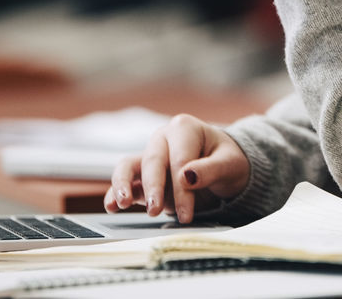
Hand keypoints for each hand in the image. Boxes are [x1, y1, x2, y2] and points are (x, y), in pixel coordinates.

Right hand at [103, 114, 249, 223]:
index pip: (179, 160)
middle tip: (155, 211)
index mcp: (184, 128)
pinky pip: (125, 181)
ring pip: (128, 166)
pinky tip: (111, 206)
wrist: (225, 169)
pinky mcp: (143, 177)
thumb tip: (186, 176)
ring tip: (123, 203)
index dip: (181, 188)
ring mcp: (151, 156)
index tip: (186, 213)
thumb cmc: (228, 161)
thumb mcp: (229, 164)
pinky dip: (115, 192)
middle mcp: (163, 138)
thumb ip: (210, 169)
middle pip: (152, 161)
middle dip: (153, 188)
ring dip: (123, 184)